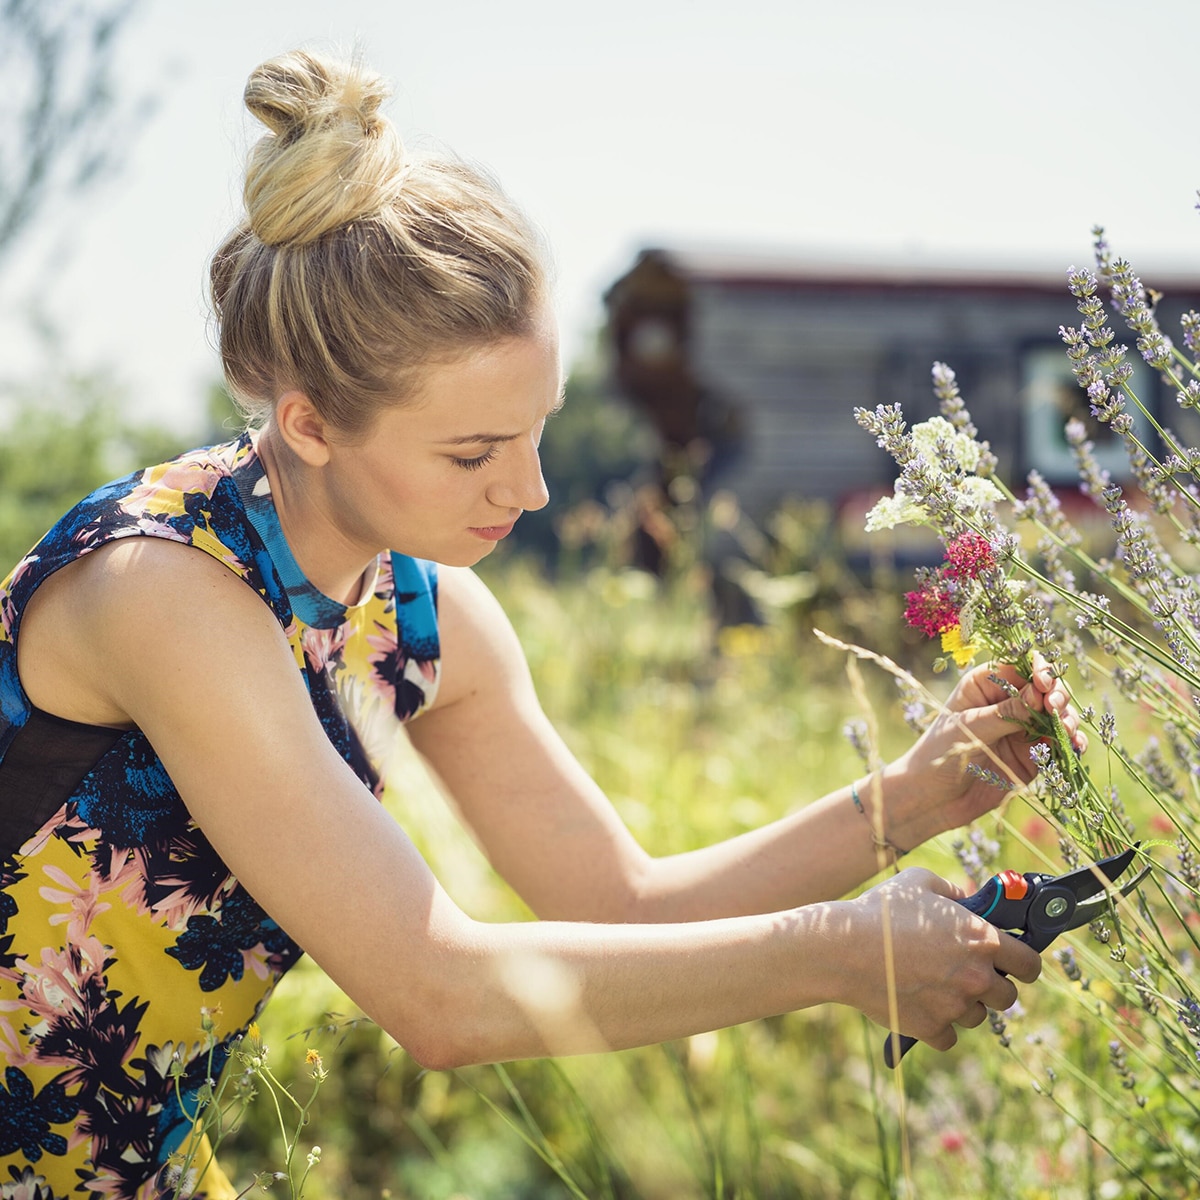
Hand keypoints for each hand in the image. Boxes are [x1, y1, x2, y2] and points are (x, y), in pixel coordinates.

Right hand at [831, 868, 1041, 1049]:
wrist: (843, 948)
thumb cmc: (881, 911)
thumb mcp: (920, 883)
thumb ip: (953, 891)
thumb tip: (967, 901)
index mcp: (982, 939)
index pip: (1030, 965)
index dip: (1023, 964)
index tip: (1014, 964)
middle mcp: (976, 976)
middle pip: (1007, 997)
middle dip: (991, 987)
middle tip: (966, 975)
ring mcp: (955, 1006)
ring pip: (977, 1017)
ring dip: (962, 1005)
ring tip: (933, 986)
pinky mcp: (931, 1028)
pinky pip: (948, 1037)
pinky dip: (937, 1026)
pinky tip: (919, 1005)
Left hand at [882, 652, 1083, 848]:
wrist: (934, 797)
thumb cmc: (940, 754)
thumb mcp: (972, 728)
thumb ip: (1007, 712)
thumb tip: (1040, 693)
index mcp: (984, 685)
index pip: (1019, 666)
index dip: (1038, 670)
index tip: (1044, 684)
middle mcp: (1006, 702)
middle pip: (1044, 688)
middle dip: (1057, 695)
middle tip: (1056, 710)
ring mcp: (1022, 728)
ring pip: (1057, 715)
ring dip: (1067, 719)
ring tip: (1066, 730)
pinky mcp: (1032, 754)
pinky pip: (1059, 743)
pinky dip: (1071, 742)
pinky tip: (1075, 746)